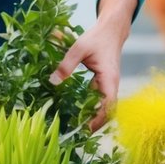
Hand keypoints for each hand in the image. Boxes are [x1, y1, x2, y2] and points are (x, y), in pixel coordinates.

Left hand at [48, 0, 136, 129]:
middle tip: (76, 132)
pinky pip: (98, 100)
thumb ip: (66, 65)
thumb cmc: (96, 38)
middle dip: (94, 123)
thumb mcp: (79, 48)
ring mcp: (108, 85)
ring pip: (103, 107)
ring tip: (75, 127)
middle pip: (107, 111)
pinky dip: (90, 108)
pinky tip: (76, 112)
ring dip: (92, 117)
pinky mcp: (103, 84)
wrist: (111, 31)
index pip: (108, 105)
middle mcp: (111, 85)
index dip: (98, 119)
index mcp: (109, 79)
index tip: (85, 129)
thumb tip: (53, 81)